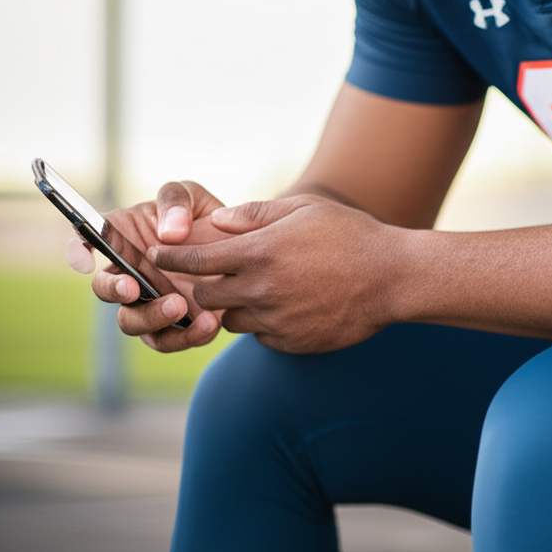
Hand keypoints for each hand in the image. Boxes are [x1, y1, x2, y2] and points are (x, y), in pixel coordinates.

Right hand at [67, 181, 233, 351]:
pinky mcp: (176, 326)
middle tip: (133, 288)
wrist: (243, 253)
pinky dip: (187, 336)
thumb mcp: (192, 197)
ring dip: (151, 317)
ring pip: (132, 322)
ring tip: (181, 306)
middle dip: (114, 291)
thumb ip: (175, 202)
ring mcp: (150, 303)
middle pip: (104, 290)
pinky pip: (170, 339)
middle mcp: (129, 274)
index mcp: (122, 238)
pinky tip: (210, 323)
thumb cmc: (207, 220)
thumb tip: (170, 233)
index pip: (86, 243)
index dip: (78, 252)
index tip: (85, 260)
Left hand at [149, 194, 401, 353]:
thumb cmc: (351, 235)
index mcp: (259, 252)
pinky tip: (286, 307)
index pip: (194, 260)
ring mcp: (277, 320)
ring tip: (258, 291)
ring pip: (231, 320)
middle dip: (201, 285)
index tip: (157, 255)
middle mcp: (262, 289)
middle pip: (204, 296)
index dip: (170, 257)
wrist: (394, 278)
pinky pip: (261, 337)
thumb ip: (254, 214)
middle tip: (210, 276)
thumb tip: (215, 221)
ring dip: (235, 306)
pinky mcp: (293, 342)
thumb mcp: (304, 209)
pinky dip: (264, 324)